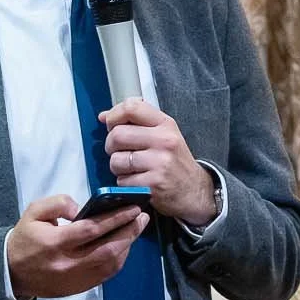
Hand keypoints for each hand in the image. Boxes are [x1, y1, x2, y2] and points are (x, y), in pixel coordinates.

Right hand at [6, 194, 148, 299]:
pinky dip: (119, 260)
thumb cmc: (26, 237)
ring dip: (127, 246)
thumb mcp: (34, 212)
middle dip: (129, 232)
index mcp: (55, 243)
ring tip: (136, 228)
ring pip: (110, 264)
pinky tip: (124, 246)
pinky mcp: (79, 288)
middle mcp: (68, 263)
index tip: (132, 208)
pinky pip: (105, 275)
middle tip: (142, 217)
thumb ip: (58, 203)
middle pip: (107, 249)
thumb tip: (82, 209)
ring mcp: (75, 279)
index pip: (92, 230)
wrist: (11, 271)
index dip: (115, 219)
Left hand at [100, 100, 218, 226]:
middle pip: (117, 135)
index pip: (131, 108)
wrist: (194, 191)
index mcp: (166, 124)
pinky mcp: (153, 184)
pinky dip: (125, 183)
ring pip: (116, 160)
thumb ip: (137, 122)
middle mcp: (164, 141)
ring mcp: (159, 163)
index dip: (114, 115)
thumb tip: (104, 116)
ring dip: (117, 167)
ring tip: (131, 168)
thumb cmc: (175, 162)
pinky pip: (122, 181)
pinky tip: (138, 181)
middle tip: (120, 151)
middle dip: (111, 145)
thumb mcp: (165, 134)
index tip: (110, 124)